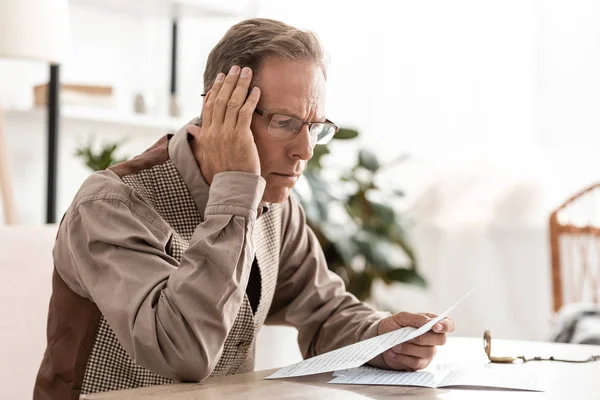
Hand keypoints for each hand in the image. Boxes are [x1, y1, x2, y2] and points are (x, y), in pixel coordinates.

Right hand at [187, 65, 260, 183]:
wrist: (233, 186)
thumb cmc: (224, 171)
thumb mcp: (208, 154)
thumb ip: (201, 138)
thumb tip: (192, 129)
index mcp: (206, 134)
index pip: (208, 106)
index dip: (215, 90)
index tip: (221, 78)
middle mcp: (213, 131)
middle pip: (219, 100)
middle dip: (229, 82)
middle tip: (236, 68)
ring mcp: (226, 133)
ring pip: (232, 102)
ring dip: (240, 85)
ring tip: (247, 72)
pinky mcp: (240, 136)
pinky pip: (245, 113)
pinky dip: (250, 100)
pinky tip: (256, 90)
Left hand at [377, 312, 454, 370]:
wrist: (380, 339)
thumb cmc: (392, 326)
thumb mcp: (401, 317)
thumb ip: (416, 318)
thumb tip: (429, 322)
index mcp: (431, 323)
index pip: (448, 324)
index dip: (446, 325)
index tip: (435, 327)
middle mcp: (433, 338)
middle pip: (441, 339)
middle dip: (422, 338)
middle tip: (407, 336)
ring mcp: (428, 352)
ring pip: (428, 352)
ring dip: (409, 348)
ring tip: (395, 345)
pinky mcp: (420, 363)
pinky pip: (416, 362)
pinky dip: (403, 357)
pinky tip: (393, 352)